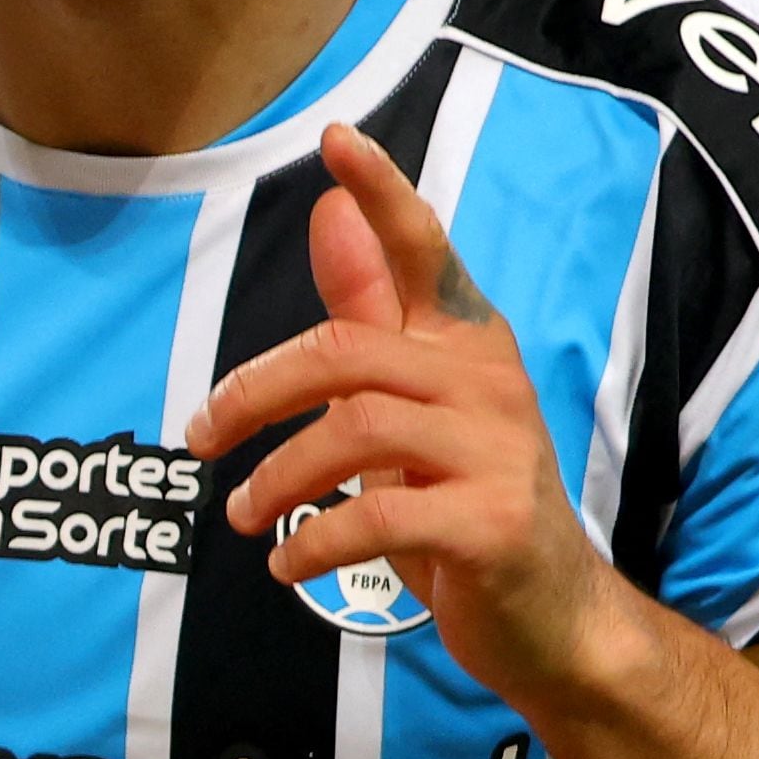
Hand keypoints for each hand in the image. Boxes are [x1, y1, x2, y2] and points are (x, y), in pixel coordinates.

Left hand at [185, 122, 621, 695]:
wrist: (556, 620)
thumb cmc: (468, 505)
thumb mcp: (414, 407)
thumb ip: (372, 319)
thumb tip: (327, 215)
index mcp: (467, 343)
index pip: (424, 248)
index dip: (382, 191)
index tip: (336, 137)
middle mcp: (488, 380)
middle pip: (346, 352)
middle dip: (255, 392)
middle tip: (202, 439)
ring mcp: (497, 451)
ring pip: (356, 430)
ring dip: (278, 476)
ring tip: (241, 515)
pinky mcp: (491, 523)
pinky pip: (378, 516)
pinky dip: (314, 542)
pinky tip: (288, 564)